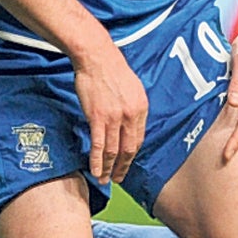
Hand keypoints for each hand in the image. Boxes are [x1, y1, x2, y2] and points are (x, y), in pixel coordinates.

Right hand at [73, 43, 148, 184]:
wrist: (96, 57)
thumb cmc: (112, 69)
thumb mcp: (132, 87)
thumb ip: (133, 107)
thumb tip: (130, 124)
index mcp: (141, 108)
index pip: (138, 139)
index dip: (131, 155)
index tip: (126, 163)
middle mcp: (131, 115)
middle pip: (128, 149)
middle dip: (123, 167)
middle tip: (118, 179)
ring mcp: (114, 118)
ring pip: (114, 151)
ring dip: (109, 169)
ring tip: (105, 180)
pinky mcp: (97, 117)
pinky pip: (99, 145)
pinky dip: (97, 161)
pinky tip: (95, 171)